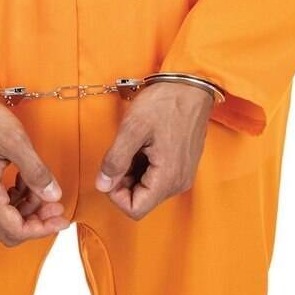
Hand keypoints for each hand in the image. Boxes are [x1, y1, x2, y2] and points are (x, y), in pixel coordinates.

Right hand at [0, 97, 70, 245]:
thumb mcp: (15, 141)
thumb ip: (36, 172)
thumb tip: (53, 196)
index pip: (15, 231)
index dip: (42, 229)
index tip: (62, 218)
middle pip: (9, 229)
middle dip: (36, 221)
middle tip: (56, 204)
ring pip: (4, 216)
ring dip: (28, 208)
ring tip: (43, 186)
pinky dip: (16, 197)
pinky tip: (26, 179)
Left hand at [94, 80, 214, 219]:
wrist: (192, 85)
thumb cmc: (165, 102)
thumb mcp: (133, 129)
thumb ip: (115, 161)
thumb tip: (102, 185)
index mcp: (167, 178)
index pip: (135, 209)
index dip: (116, 195)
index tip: (112, 170)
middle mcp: (178, 183)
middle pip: (141, 200)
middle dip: (124, 181)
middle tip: (121, 152)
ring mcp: (183, 175)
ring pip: (148, 189)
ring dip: (134, 172)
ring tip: (134, 145)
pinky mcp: (183, 166)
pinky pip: (158, 177)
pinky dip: (145, 166)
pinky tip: (144, 144)